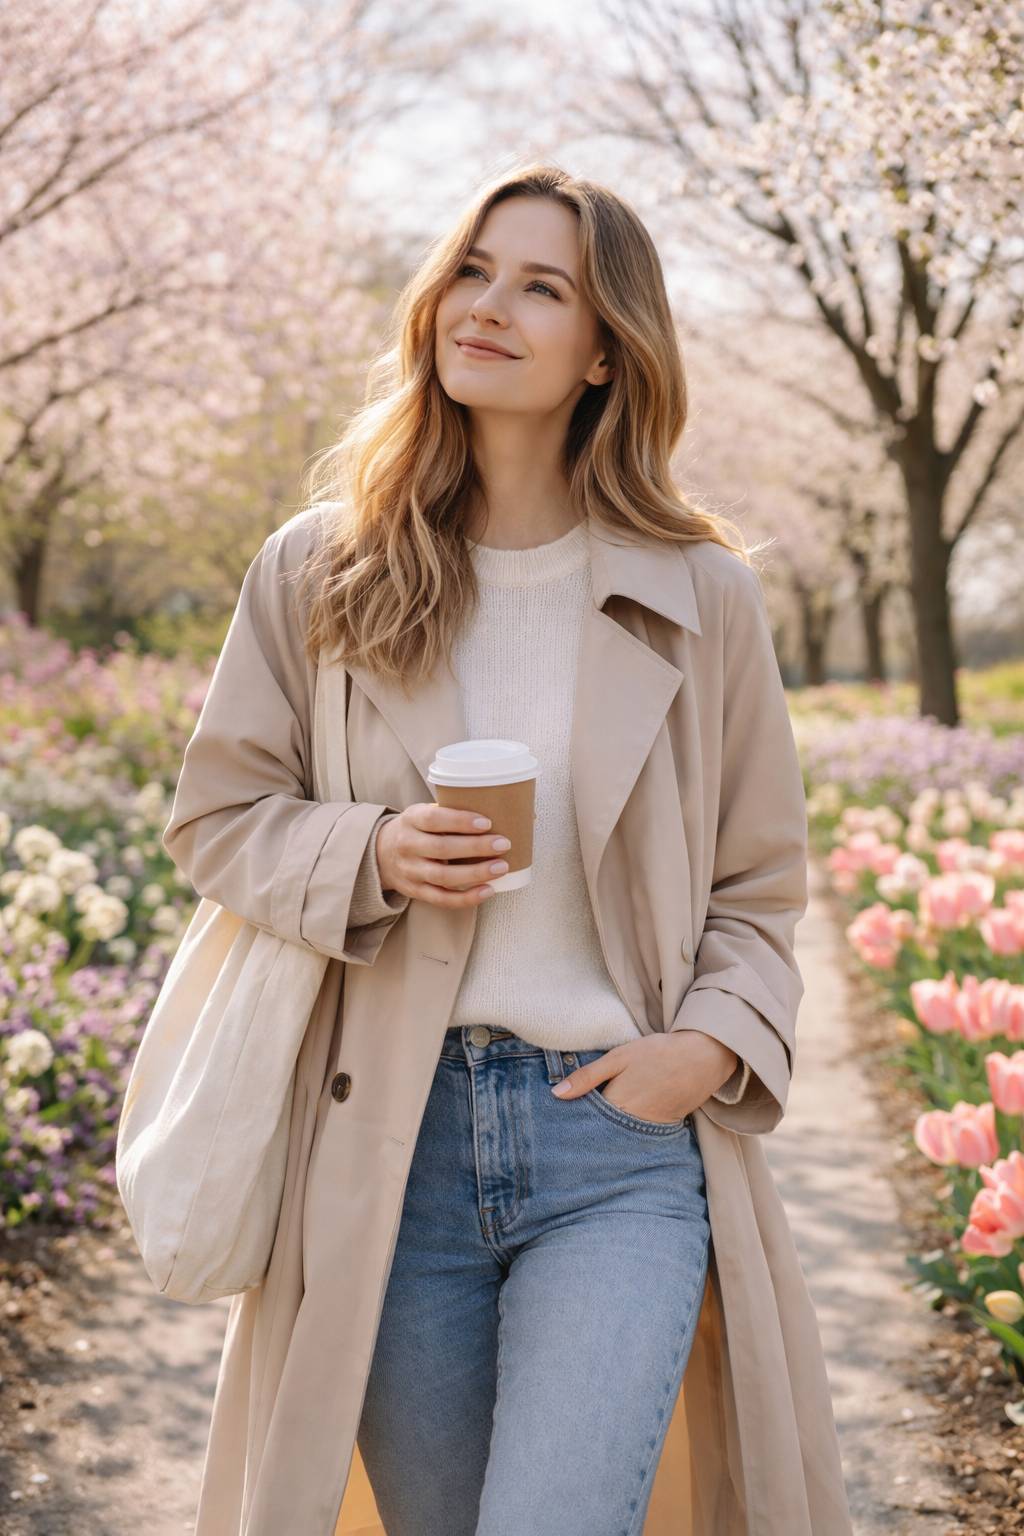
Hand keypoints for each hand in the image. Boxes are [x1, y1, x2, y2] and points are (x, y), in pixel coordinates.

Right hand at [376, 802, 510, 907]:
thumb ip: (455, 811)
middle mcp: (407, 846)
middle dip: (475, 847)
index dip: (460, 821)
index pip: (433, 820)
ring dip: (475, 873)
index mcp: (411, 820)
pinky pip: (442, 899)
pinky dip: (466, 898)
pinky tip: (488, 890)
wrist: (381, 852)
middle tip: (503, 844)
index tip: (486, 822)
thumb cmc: (418, 828)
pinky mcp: (416, 891)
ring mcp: (411, 871)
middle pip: (441, 849)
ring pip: (443, 877)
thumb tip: (513, 807)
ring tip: (501, 867)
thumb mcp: (425, 812)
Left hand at [551, 1031, 738, 1120]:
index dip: (573, 1119)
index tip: (560, 1121)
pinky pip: (640, 1133)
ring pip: (621, 1134)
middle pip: (602, 1132)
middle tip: (573, 1126)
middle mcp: (632, 1122)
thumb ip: (587, 1077)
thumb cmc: (658, 1052)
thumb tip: (556, 1094)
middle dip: (590, 1128)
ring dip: (609, 1131)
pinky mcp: (665, 1126)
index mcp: (616, 1105)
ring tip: (595, 1125)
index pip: (586, 1122)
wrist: (704, 1056)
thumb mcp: (619, 1058)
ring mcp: (650, 1127)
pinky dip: (629, 1129)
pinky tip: (624, 1120)